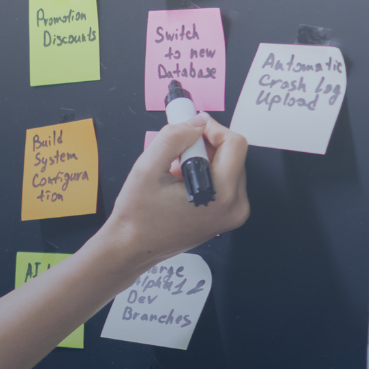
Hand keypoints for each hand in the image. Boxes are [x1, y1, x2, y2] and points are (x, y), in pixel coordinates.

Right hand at [101, 113, 249, 272]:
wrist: (132, 248)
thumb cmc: (137, 213)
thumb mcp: (147, 168)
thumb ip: (173, 137)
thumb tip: (196, 121)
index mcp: (223, 194)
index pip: (234, 143)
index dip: (211, 128)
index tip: (187, 127)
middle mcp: (237, 205)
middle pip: (233, 155)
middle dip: (204, 146)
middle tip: (174, 153)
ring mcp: (234, 214)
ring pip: (228, 167)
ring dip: (203, 160)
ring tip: (173, 172)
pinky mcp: (227, 218)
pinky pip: (224, 183)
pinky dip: (205, 175)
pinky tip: (180, 184)